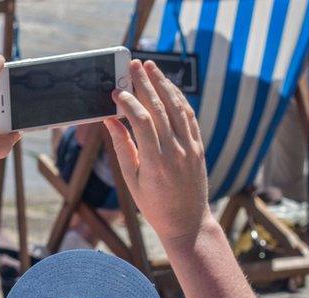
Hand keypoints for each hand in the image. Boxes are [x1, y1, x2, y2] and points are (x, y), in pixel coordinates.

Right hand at [104, 60, 210, 246]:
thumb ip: (121, 148)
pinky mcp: (199, 147)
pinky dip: (178, 98)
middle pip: (160, 108)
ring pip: (177, 107)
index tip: (116, 91)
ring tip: (150, 67)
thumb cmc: (154, 205)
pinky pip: (189, 116)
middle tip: (132, 65)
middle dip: (145, 83)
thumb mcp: (131, 181)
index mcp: (155, 162)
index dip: (128, 102)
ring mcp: (190, 148)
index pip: (141, 121)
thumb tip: (109, 120)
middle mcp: (175, 151)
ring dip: (163, 83)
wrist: (187, 222)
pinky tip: (168, 87)